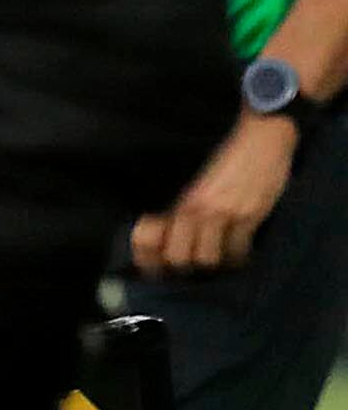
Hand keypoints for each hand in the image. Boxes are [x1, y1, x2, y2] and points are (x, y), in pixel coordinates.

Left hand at [133, 112, 298, 273]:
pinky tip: (241, 252)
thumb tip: (168, 235)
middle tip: (195, 267)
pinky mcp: (249, 216)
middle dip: (186, 268)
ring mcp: (222, 214)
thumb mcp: (198, 184)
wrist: (261, 138)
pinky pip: (239, 251)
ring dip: (215, 264)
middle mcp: (195, 210)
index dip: (149, 261)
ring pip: (208, 260)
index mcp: (178, 201)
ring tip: (221, 260)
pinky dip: (239, 258)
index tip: (156, 270)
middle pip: (179, 259)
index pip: (148, 240)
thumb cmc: (229, 161)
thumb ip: (183, 208)